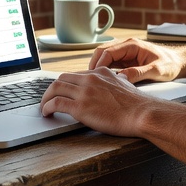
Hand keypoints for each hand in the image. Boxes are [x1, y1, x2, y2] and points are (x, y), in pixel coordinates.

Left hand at [39, 67, 155, 136]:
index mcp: (100, 72)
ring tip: (44, 107)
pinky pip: (56, 103)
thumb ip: (117, 80)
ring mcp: (84, 92)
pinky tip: (47, 113)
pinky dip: (47, 107)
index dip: (66, 84)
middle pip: (61, 78)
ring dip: (45, 98)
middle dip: (52, 89)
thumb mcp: (126, 84)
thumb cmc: (136, 104)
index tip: (62, 91)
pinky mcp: (80, 107)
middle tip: (49, 99)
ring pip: (54, 88)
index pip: (75, 75)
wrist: (141, 113)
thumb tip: (120, 80)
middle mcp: (90, 79)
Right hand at [87, 37, 185, 83]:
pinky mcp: (127, 59)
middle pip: (102, 52)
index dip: (98, 64)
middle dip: (94, 65)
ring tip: (94, 83)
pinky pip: (111, 63)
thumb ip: (138, 73)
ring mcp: (126, 52)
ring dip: (98, 68)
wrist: (180, 62)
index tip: (94, 77)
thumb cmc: (171, 64)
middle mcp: (127, 46)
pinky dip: (105, 71)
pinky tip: (104, 82)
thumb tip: (121, 78)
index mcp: (133, 45)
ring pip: (105, 57)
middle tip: (89, 81)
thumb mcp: (156, 71)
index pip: (108, 51)